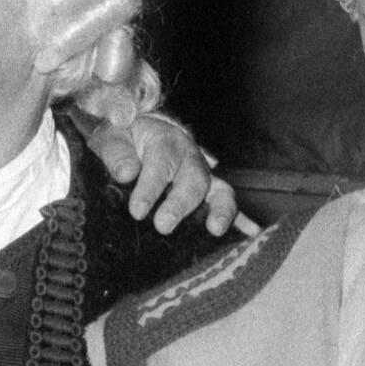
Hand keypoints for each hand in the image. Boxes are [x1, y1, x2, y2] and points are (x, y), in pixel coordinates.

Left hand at [89, 111, 241, 236]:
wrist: (141, 132)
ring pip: (220, 191)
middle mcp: (190, 158)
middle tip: (163, 226)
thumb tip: (127, 173)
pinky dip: (241, 219)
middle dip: (180, 204)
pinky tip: (251, 233)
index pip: (160, 165)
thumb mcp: (113, 138)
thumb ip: (117, 154)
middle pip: (193, 180)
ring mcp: (204, 175)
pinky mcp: (210, 190)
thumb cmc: (126, 138)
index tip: (137, 211)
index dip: (150, 189)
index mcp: (166, 142)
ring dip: (221, 211)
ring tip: (215, 230)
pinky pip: (228, 204)